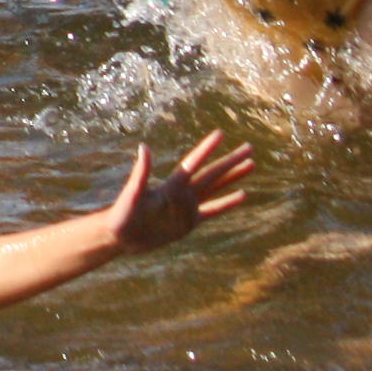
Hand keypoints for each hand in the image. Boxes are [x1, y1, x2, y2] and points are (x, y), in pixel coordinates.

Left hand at [99, 132, 253, 254]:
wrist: (120, 237)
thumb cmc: (121, 214)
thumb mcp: (132, 194)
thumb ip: (140, 173)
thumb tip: (144, 146)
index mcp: (172, 185)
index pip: (195, 162)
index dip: (207, 148)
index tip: (221, 133)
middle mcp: (183, 193)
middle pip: (213, 173)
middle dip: (231, 161)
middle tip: (250, 147)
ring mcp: (188, 207)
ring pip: (217, 188)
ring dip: (234, 177)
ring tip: (251, 165)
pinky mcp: (189, 223)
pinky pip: (213, 210)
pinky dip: (228, 203)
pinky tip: (242, 195)